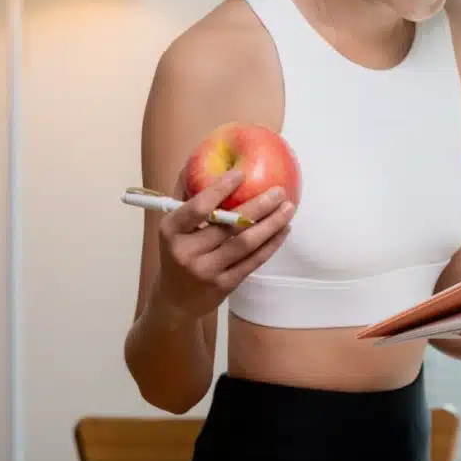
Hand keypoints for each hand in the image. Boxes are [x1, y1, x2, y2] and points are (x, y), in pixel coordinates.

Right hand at [151, 168, 294, 323]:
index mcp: (171, 231)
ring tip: (288, 208)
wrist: (174, 300)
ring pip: (245, 244)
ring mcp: (206, 271)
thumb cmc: (176, 252)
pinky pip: (253, 261)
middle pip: (229, 225)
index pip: (198, 207)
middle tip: (279, 191)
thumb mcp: (172, 227)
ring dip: (271, 225)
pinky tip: (283, 230)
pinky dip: (270, 244)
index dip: (220, 190)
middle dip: (258, 206)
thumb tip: (198, 159)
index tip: (241, 174)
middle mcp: (186, 252)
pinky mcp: (224, 285)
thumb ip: (185, 197)